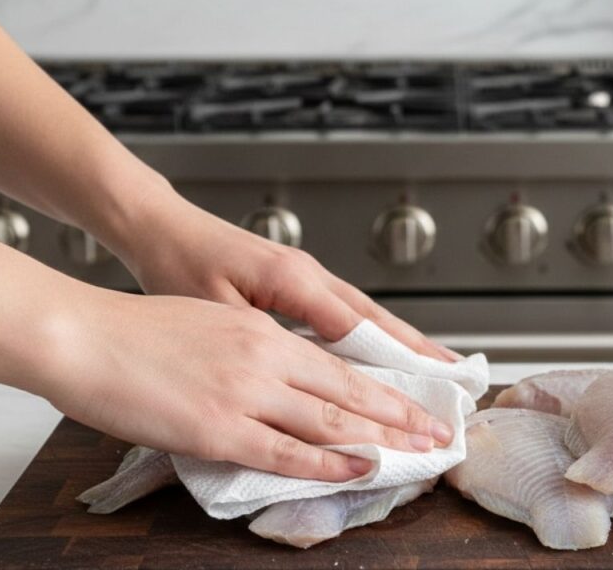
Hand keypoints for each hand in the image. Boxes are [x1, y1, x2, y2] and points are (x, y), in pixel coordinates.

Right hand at [46, 290, 453, 480]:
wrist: (86, 334)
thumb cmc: (139, 329)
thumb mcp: (212, 323)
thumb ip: (253, 351)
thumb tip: (281, 379)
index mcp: (264, 332)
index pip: (342, 361)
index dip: (385, 384)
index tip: (417, 398)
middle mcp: (267, 357)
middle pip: (351, 390)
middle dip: (401, 414)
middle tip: (439, 431)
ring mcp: (246, 393)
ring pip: (331, 419)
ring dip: (381, 438)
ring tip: (419, 451)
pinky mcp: (220, 428)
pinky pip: (287, 451)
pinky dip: (329, 462)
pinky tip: (359, 468)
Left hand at [116, 191, 458, 361]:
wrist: (159, 226)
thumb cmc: (177, 263)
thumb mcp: (215, 310)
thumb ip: (263, 339)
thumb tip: (304, 374)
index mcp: (294, 280)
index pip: (360, 328)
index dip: (397, 362)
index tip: (427, 387)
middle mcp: (309, 274)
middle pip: (377, 318)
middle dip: (417, 351)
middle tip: (454, 378)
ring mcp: (305, 275)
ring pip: (366, 313)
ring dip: (401, 341)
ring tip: (434, 368)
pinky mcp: (295, 280)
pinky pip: (345, 311)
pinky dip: (372, 333)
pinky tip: (382, 351)